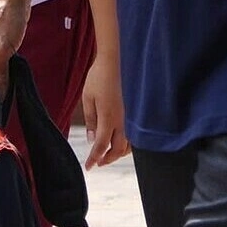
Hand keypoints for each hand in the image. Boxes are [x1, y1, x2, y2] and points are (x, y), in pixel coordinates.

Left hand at [79, 51, 128, 168]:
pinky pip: (136, 134)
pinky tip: (121, 141)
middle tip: (98, 162)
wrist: (119, 58)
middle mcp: (123, 120)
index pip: (101, 146)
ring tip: (108, 154)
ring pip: (129, 144)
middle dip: (107, 159)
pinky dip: (129, 143)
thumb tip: (91, 138)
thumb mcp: (88, 97)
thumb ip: (90, 120)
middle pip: (117, 150)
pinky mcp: (138, 112)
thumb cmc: (100, 76)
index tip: (88, 167)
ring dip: (119, 153)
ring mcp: (133, 117)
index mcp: (108, 117)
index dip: (94, 159)